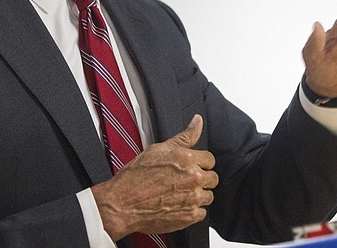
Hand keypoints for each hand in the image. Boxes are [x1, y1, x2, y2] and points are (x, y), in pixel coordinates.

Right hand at [91, 114, 217, 240]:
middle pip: (212, 178)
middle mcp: (193, 178)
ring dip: (198, 195)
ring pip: (208, 196)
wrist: (123, 202)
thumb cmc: (136, 176)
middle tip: (184, 181)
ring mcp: (193, 198)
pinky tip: (179, 205)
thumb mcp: (159, 149)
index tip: (192, 167)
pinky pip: (201, 213)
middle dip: (201, 178)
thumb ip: (184, 137)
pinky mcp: (189, 216)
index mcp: (187, 159)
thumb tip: (197, 121)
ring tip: (180, 194)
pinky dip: (192, 211)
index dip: (200, 163)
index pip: (210, 160)